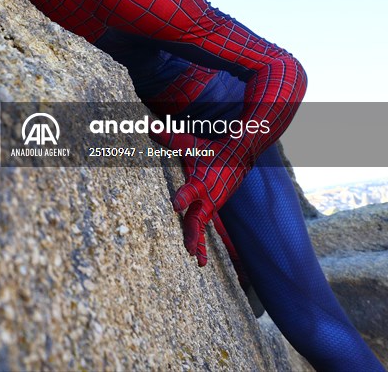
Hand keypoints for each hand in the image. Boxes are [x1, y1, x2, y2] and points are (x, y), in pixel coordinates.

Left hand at [151, 129, 242, 266]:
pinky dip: (202, 244)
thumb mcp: (189, 142)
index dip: (183, 197)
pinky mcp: (212, 210)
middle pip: (198, 217)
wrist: (240, 156)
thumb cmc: (211, 149)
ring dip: (199, 243)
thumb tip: (147, 125)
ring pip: (202, 227)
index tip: (175, 205)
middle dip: (193, 233)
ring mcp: (211, 205)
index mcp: (201, 181)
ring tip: (197, 262)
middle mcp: (208, 197)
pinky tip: (200, 261)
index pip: (190, 191)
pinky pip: (205, 228)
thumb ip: (168, 138)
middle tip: (188, 248)